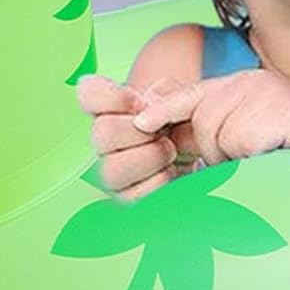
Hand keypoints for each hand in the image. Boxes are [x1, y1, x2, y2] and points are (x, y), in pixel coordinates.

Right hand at [75, 73, 200, 199]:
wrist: (201, 147)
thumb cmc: (186, 121)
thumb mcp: (184, 97)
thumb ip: (167, 94)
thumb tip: (145, 110)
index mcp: (111, 106)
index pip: (88, 93)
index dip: (112, 97)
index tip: (139, 102)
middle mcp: (105, 138)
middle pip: (102, 133)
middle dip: (139, 131)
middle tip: (162, 131)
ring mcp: (113, 169)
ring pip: (111, 170)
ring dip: (149, 158)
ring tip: (170, 151)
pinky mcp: (127, 196)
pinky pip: (130, 196)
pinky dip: (157, 182)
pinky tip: (170, 171)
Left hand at [132, 69, 289, 166]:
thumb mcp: (260, 134)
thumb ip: (225, 133)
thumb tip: (184, 154)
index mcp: (244, 84)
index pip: (193, 94)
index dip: (163, 109)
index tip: (139, 123)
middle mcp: (249, 83)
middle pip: (200, 121)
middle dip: (212, 152)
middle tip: (247, 159)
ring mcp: (260, 95)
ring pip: (214, 136)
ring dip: (232, 159)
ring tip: (265, 155)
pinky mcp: (270, 112)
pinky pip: (236, 145)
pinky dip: (249, 159)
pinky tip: (273, 153)